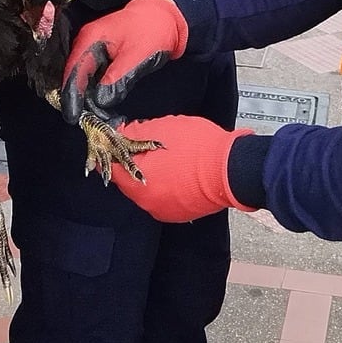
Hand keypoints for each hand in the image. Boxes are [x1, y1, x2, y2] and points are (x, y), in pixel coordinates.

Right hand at [62, 0, 187, 119]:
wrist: (164, 16)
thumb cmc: (152, 31)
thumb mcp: (137, 56)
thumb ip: (117, 79)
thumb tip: (100, 101)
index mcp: (91, 39)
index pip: (74, 72)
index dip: (71, 97)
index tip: (73, 118)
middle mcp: (86, 42)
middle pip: (74, 75)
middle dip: (78, 99)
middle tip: (86, 121)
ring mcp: (92, 47)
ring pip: (82, 77)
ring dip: (87, 96)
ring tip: (95, 116)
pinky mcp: (100, 54)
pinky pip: (92, 74)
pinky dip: (94, 89)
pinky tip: (101, 103)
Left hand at [106, 115, 252, 222]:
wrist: (231, 169)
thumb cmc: (199, 146)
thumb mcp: (164, 127)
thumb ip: (138, 132)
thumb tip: (124, 132)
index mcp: (137, 180)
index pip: (114, 169)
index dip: (111, 156)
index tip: (110, 150)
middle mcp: (147, 200)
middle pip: (130, 181)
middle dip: (135, 166)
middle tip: (146, 152)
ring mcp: (163, 210)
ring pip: (148, 190)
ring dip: (153, 177)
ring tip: (167, 163)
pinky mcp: (179, 215)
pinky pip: (165, 199)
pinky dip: (167, 188)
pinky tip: (178, 174)